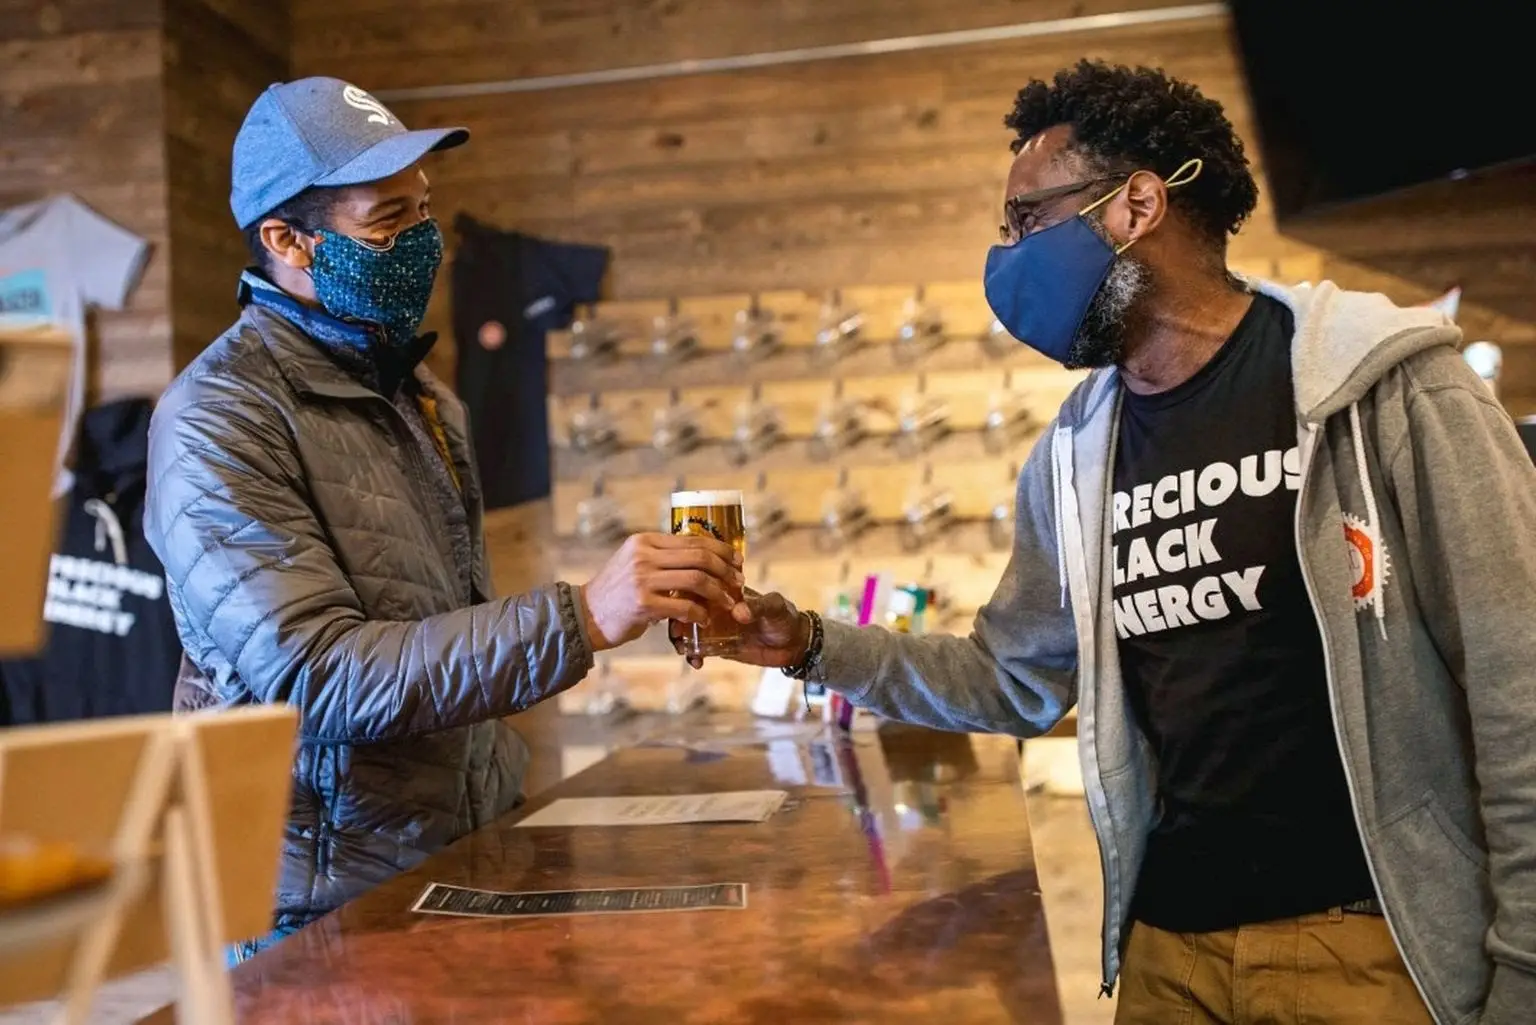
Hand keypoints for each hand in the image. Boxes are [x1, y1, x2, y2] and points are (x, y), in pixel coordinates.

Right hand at [579, 533, 744, 651]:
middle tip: (738, 581)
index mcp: (644, 541)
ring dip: (719, 592)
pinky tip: (705, 619)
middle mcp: (643, 555)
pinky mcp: (643, 604)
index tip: (737, 560)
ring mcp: (642, 579)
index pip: (692, 540)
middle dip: (725, 570)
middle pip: (699, 557)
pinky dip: (700, 613)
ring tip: (728, 602)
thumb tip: (703, 558)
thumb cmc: (617, 592)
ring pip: (696, 579)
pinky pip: (684, 606)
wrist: (586, 615)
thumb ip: (662, 558)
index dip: (721, 549)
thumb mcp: (634, 563)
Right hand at [671, 589, 810, 669]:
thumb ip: (758, 606)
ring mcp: (715, 626)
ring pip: (688, 629)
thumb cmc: (784, 617)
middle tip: (678, 630)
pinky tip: (696, 663)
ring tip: (682, 648)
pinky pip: (698, 650)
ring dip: (680, 638)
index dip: (688, 591)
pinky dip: (693, 656)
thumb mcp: (775, 606)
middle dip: (678, 617)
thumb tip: (738, 611)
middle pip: (688, 606)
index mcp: (727, 590)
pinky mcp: (717, 646)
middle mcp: (716, 606)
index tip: (683, 602)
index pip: (702, 584)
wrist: (794, 644)